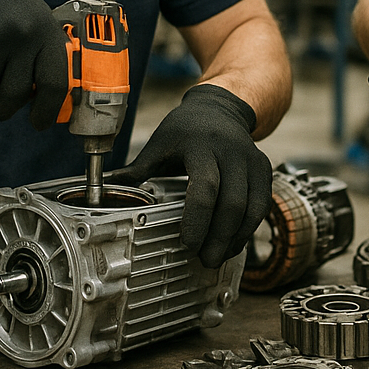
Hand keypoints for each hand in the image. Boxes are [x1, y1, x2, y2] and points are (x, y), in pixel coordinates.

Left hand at [112, 84, 272, 267]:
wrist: (222, 108)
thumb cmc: (186, 129)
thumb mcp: (160, 143)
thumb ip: (138, 170)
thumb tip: (104, 191)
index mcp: (201, 146)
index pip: (205, 187)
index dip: (198, 219)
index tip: (188, 244)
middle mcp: (231, 153)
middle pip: (232, 203)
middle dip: (219, 237)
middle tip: (205, 260)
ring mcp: (252, 161)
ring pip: (252, 207)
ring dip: (237, 237)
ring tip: (219, 256)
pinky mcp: (264, 170)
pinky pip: (262, 205)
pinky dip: (250, 227)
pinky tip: (235, 243)